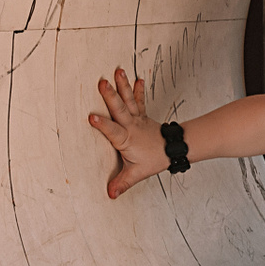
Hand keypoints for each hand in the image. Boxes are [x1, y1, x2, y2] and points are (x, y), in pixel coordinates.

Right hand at [87, 66, 168, 198]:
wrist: (173, 149)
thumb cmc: (154, 159)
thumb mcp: (137, 173)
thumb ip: (122, 183)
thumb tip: (110, 194)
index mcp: (126, 139)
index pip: (112, 131)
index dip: (102, 125)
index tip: (92, 117)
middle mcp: (130, 125)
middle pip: (119, 109)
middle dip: (110, 96)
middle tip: (102, 83)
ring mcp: (136, 118)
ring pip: (128, 100)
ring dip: (123, 85)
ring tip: (118, 71)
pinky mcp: (141, 114)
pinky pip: (138, 100)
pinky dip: (137, 89)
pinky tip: (136, 78)